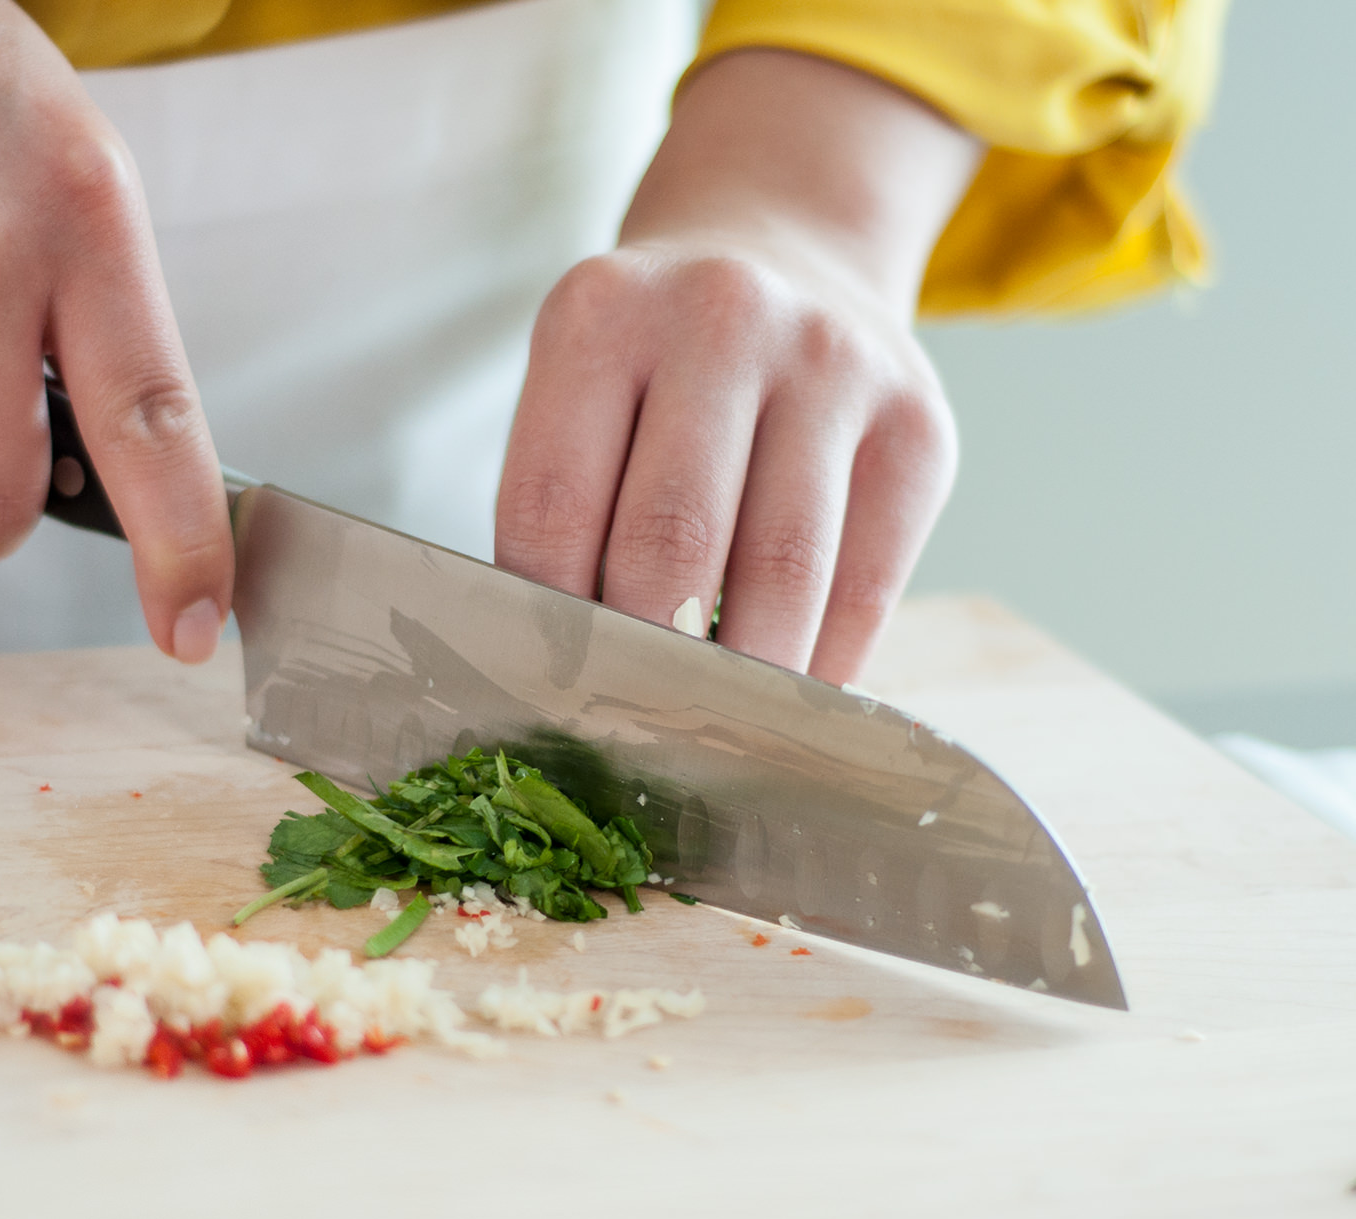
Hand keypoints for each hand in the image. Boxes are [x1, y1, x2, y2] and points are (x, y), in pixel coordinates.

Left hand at [496, 49, 980, 683]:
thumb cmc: (656, 363)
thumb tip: (569, 674)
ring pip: (780, 573)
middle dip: (643, 658)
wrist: (790, 247)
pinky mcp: (919, 426)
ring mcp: (835, 364)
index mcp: (603, 314)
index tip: (547, 686)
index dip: (544, 618)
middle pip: (670, 543)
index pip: (552, 505)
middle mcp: (723, 317)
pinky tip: (785, 691)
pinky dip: (822, 662)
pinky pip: (868, 582)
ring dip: (739, 678)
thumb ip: (564, 508)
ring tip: (706, 726)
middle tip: (627, 727)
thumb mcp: (581, 386)